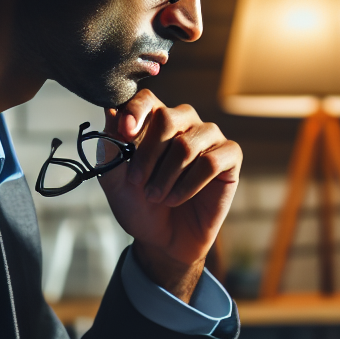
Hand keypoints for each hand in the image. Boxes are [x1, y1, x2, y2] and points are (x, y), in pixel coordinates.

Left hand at [99, 90, 240, 300]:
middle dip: (148, 155)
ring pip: (188, 144)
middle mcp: (184, 122)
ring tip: (157, 196)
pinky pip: (212, 162)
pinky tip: (178, 198)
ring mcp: (209, 138)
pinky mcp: (229, 157)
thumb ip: (110, 146)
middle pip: (168, 117)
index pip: (148, 98)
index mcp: (154, 120)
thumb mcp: (115, 180)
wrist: (163, 240)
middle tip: (138, 182)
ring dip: (167, 176)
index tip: (125, 132)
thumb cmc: (140, 206)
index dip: (136, 110)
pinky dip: (190, 184)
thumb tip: (109, 110)